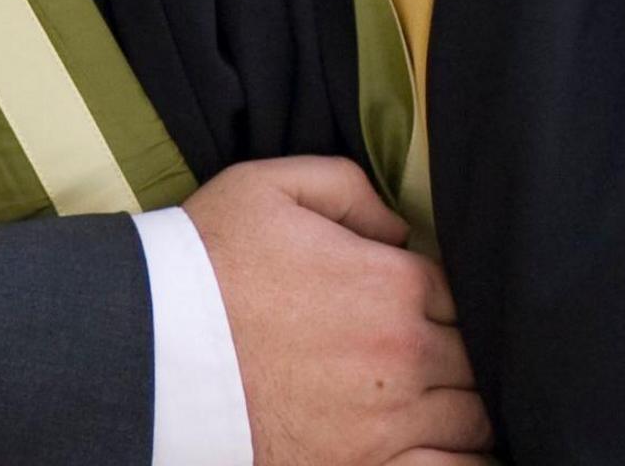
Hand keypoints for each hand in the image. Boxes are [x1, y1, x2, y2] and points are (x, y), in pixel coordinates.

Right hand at [183, 157, 492, 465]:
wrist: (152, 350)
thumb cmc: (206, 265)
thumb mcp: (266, 186)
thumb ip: (350, 188)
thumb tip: (400, 227)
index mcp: (392, 282)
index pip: (456, 293)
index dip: (432, 299)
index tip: (400, 306)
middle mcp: (404, 352)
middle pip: (470, 356)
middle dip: (449, 352)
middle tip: (403, 353)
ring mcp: (390, 419)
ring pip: (473, 416)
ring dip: (458, 405)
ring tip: (426, 399)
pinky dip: (463, 462)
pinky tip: (449, 449)